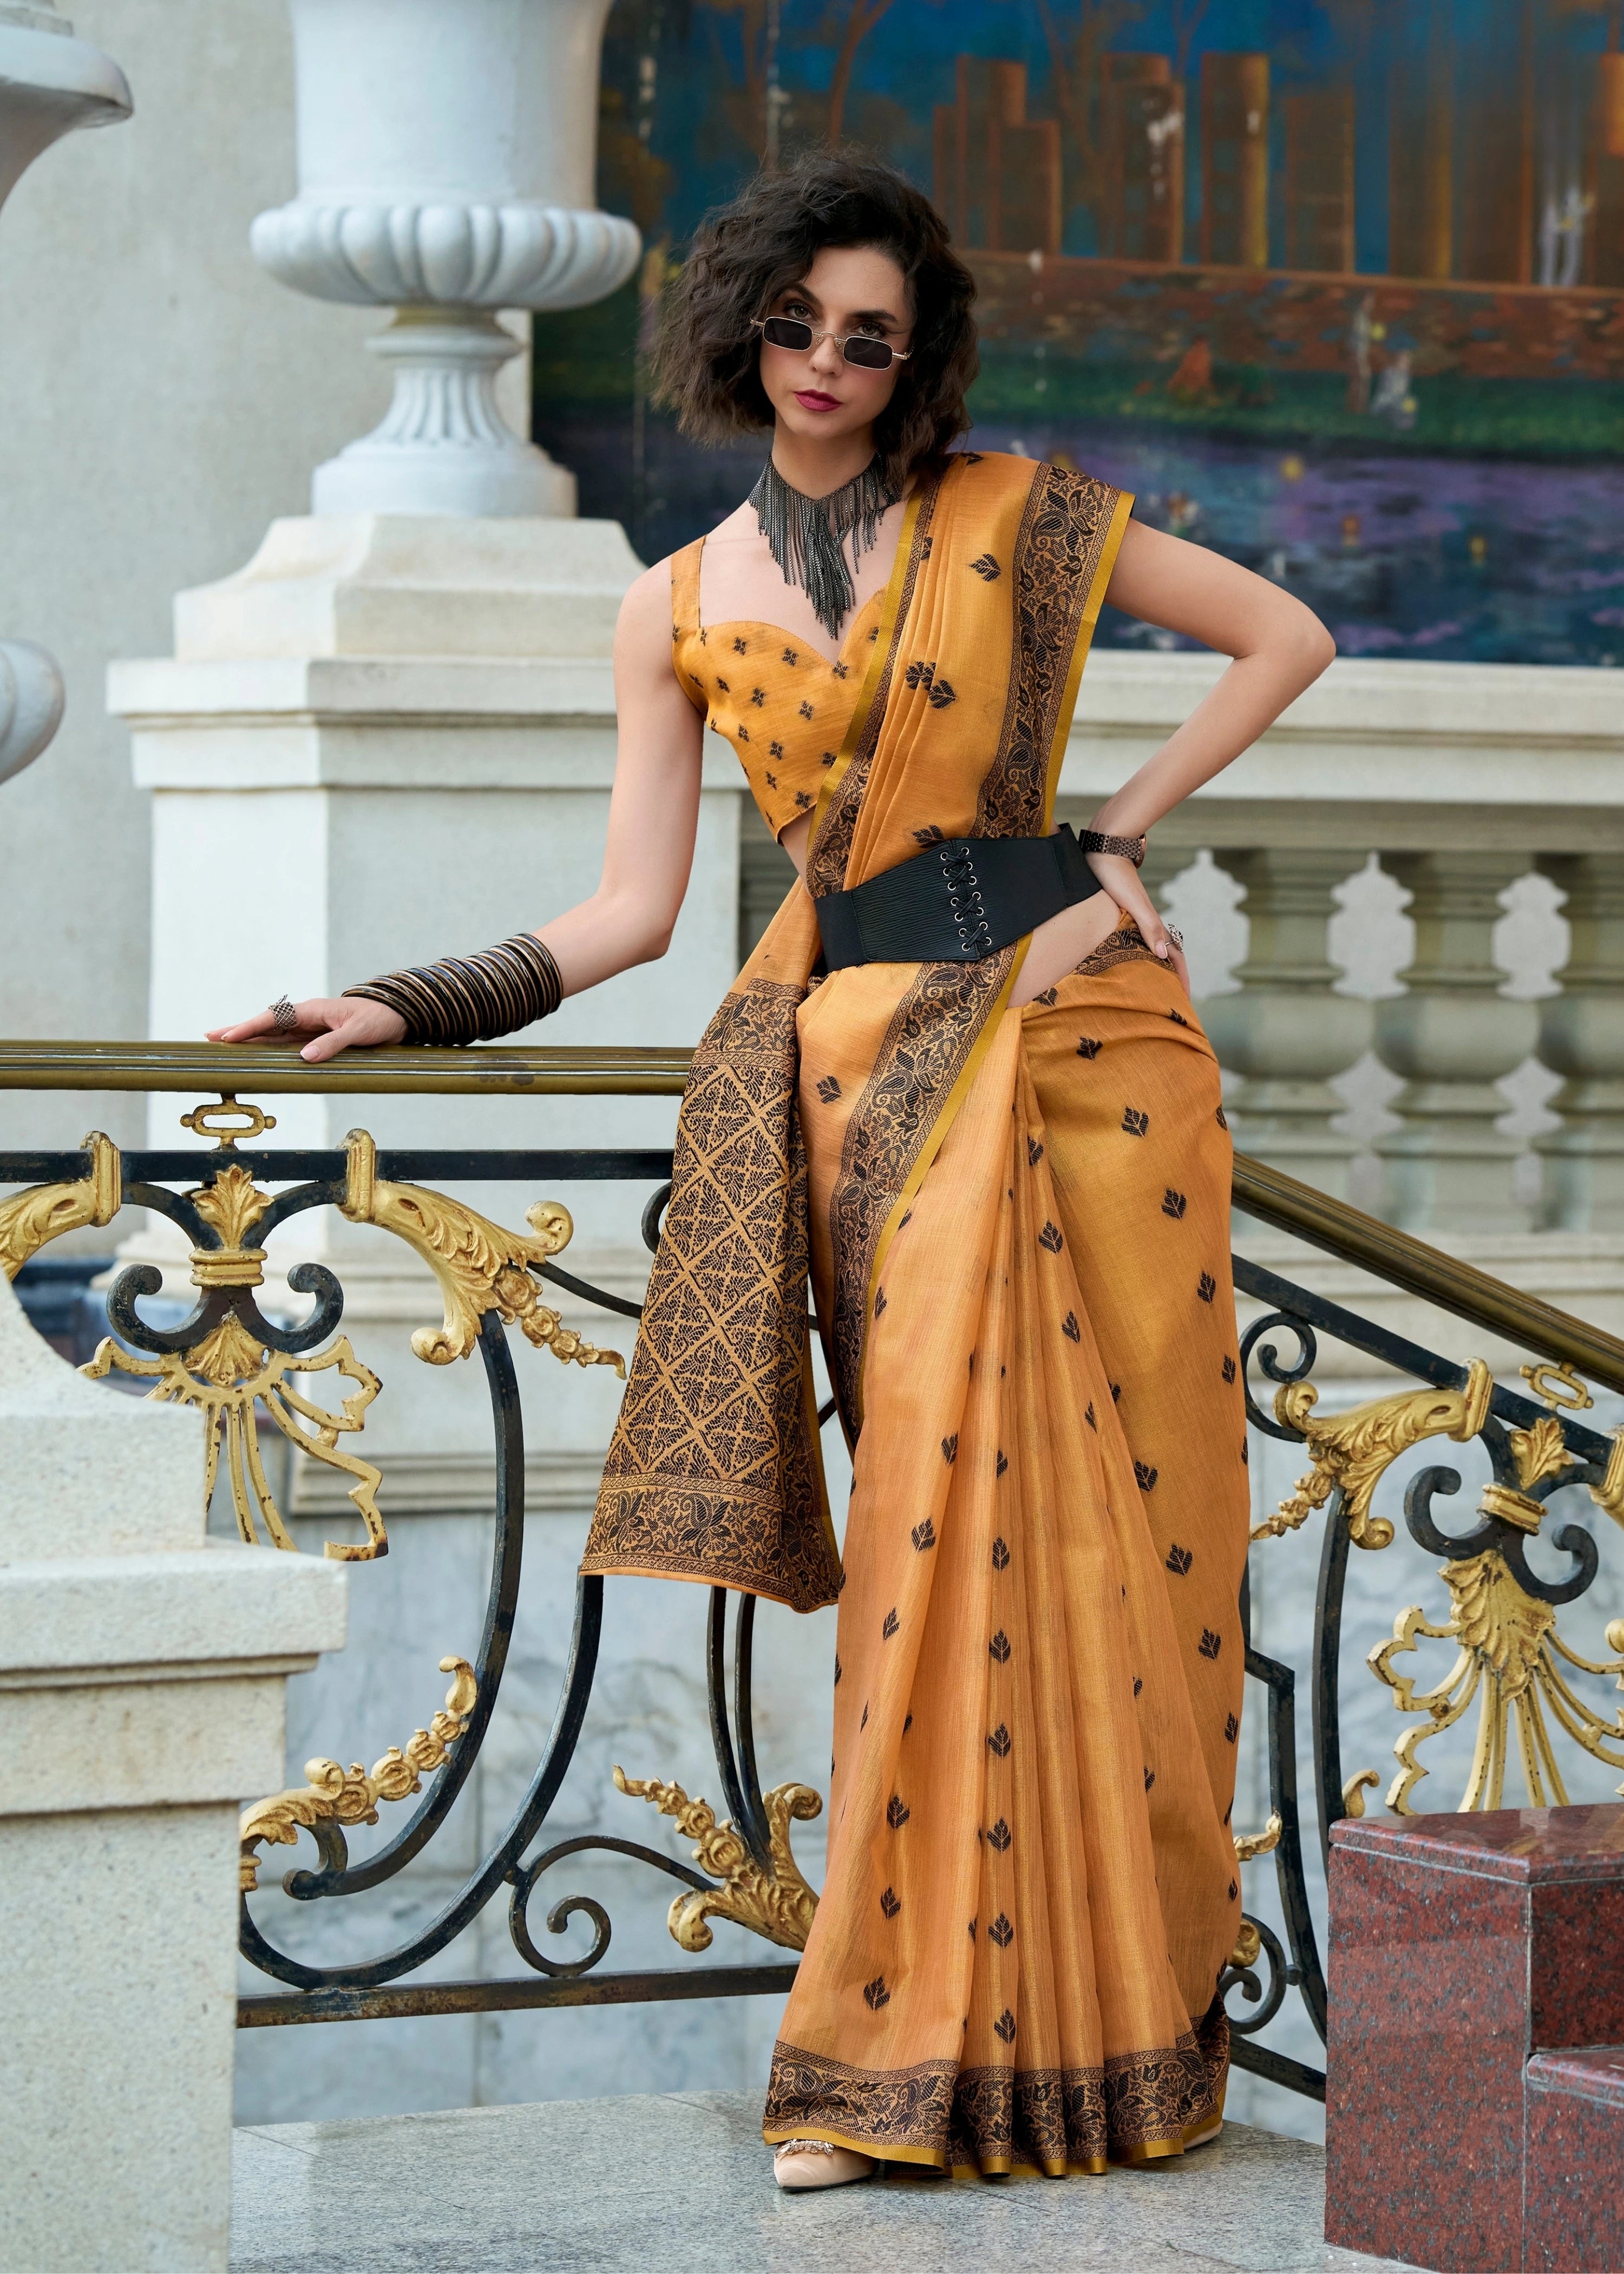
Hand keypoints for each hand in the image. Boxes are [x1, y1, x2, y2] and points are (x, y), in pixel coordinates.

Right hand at [206, 997, 406, 1062]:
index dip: (249, 1028)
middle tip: (209, 1037)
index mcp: (312, 1010)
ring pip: (272, 1033)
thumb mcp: (357, 1032)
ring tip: (222, 1043)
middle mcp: (305, 1017)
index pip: (273, 1018)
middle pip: (265, 1024)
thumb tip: (304, 1057)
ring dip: (249, 1039)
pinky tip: (254, 1052)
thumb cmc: (378, 1020)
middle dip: (238, 1030)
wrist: (397, 1016)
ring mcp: (308, 1027)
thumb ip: (332, 1044)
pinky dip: (268, 1046)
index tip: (228, 1036)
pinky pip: (286, 1042)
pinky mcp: (315, 1037)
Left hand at [1084, 852, 1189, 994]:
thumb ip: (1148, 927)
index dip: (1180, 977)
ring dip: (1157, 968)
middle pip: (1166, 955)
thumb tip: (1162, 954)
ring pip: (1153, 948)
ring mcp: (1137, 919)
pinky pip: (1138, 940)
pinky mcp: (1124, 913)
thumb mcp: (1133, 904)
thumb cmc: (1116, 877)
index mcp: (1153, 925)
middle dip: (1172, 977)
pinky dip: (1140, 954)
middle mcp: (1148, 923)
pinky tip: (1130, 961)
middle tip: (1170, 1000)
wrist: (1105, 850)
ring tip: (1154, 987)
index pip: (1174, 956)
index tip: (1183, 998)